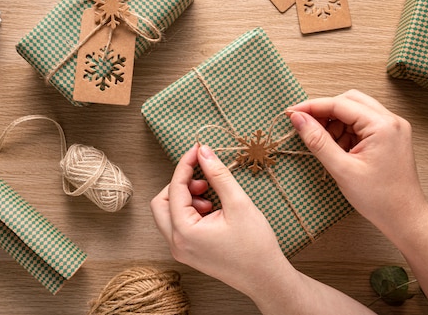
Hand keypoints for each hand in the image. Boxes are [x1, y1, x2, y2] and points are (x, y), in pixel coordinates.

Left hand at [150, 143, 293, 296]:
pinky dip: (190, 211)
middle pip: (161, 202)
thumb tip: (204, 151)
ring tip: (211, 198)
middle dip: (180, 185)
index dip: (185, 165)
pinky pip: (178, 225)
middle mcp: (176, 243)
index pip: (175, 188)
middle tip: (204, 181)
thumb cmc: (255, 245)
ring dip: (185, 199)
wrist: (266, 278)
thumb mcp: (238, 203)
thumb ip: (219, 175)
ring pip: (168, 214)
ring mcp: (181, 250)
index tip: (198, 149)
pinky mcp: (189, 252)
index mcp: (184, 232)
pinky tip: (212, 210)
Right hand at [287, 90, 427, 233]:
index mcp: (383, 125)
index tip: (291, 113)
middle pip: (349, 101)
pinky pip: (362, 125)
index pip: (340, 104)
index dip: (312, 107)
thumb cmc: (379, 198)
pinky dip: (346, 133)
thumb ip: (317, 141)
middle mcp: (391, 121)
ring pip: (355, 112)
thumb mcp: (342, 169)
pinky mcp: (390, 137)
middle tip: (306, 127)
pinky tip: (339, 150)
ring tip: (327, 147)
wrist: (405, 219)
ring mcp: (393, 128)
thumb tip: (298, 119)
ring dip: (335, 124)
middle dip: (325, 112)